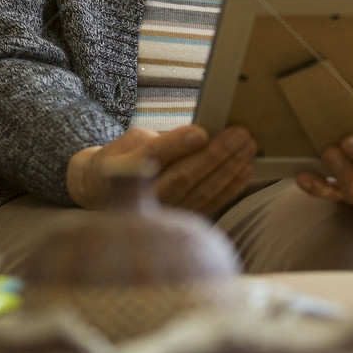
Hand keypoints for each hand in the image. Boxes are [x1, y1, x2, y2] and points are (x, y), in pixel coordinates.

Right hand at [67, 123, 256, 214]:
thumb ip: (160, 141)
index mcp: (124, 171)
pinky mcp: (180, 220)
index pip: (153, 157)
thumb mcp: (130, 142)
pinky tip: (245, 169)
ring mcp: (164, 214)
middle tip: (240, 133)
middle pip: (184, 176)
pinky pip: (210, 204)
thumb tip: (197, 137)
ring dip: (229, 169)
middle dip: (216, 154)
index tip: (201, 132)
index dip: (177, 145)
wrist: (105, 196)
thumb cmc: (123, 159)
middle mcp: (144, 198)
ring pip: (202, 192)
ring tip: (247, 146)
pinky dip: (231, 187)